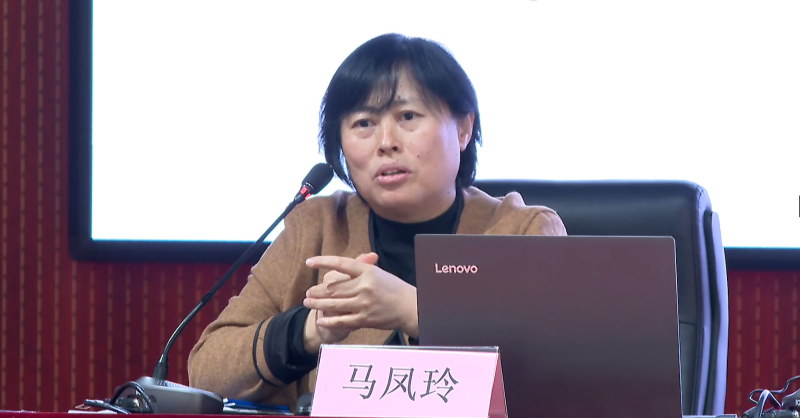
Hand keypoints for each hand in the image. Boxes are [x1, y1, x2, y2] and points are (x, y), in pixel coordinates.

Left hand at [303, 253, 418, 337]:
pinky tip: (320, 321)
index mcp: (368, 271)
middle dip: (317, 291)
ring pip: (335, 304)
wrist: (410, 307)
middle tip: (308, 292)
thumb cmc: (394, 289)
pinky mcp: (365, 319)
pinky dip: (329, 321)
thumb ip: (361, 267)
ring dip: (318, 304)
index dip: (323, 262)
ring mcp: (364, 303)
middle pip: (334, 287)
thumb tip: (344, 263)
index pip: (341, 263)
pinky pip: (343, 321)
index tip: (309, 262)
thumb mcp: (379, 273)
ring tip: (308, 303)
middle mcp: (365, 286)